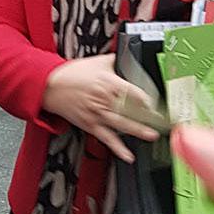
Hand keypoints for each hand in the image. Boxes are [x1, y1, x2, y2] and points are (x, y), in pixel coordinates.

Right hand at [41, 54, 156, 162]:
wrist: (50, 86)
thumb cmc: (72, 74)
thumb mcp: (98, 62)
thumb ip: (116, 61)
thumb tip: (130, 57)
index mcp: (109, 83)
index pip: (134, 92)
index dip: (148, 100)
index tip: (159, 105)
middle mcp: (104, 99)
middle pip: (131, 110)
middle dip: (148, 117)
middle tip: (163, 123)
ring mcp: (97, 114)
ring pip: (122, 124)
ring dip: (138, 131)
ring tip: (152, 136)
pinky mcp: (90, 125)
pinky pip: (106, 138)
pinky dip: (118, 148)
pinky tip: (128, 155)